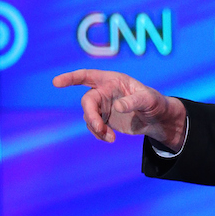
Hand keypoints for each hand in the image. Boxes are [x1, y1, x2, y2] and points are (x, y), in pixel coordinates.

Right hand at [53, 69, 186, 148]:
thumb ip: (134, 101)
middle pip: (87, 101)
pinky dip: (99, 134)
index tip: (56, 82)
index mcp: (113, 80)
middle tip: (99, 128)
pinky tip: (111, 139)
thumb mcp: (149, 100)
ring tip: (111, 137)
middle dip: (91, 115)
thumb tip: (117, 106)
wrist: (158, 119)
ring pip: (89, 116)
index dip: (71, 78)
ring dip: (97, 128)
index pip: (88, 76)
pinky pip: (94, 126)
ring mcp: (103, 106)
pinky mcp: (104, 119)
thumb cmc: (155, 103)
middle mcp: (105, 91)